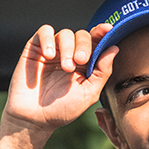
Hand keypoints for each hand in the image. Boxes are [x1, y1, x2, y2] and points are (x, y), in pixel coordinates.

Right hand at [3, 23, 119, 131]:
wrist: (34, 119)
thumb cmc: (62, 110)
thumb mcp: (88, 94)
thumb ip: (102, 72)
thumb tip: (114, 48)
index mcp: (86, 64)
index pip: (96, 42)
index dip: (102, 33)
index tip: (108, 29)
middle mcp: (70, 54)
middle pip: (82, 35)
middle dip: (84, 45)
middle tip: (81, 61)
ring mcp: (53, 50)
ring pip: (65, 33)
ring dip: (68, 47)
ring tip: (65, 67)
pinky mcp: (35, 49)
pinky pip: (44, 31)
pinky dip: (49, 39)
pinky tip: (49, 55)